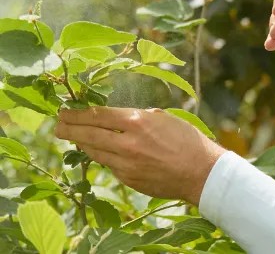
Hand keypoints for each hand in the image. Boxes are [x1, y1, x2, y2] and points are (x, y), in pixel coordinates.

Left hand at [54, 107, 224, 204]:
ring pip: (94, 151)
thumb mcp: (165, 119)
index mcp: (137, 122)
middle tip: (58, 125)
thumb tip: (120, 117)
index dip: (77, 113)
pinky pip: (109, 165)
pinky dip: (104, 157)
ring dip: (82, 144)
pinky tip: (101, 152)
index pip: (97, 115)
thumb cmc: (188, 141)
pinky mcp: (127, 179)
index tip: (65, 111)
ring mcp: (125, 163)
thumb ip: (140, 117)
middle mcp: (127, 142)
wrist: (201, 172)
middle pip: (88, 134)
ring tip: (74, 138)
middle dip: (69, 129)